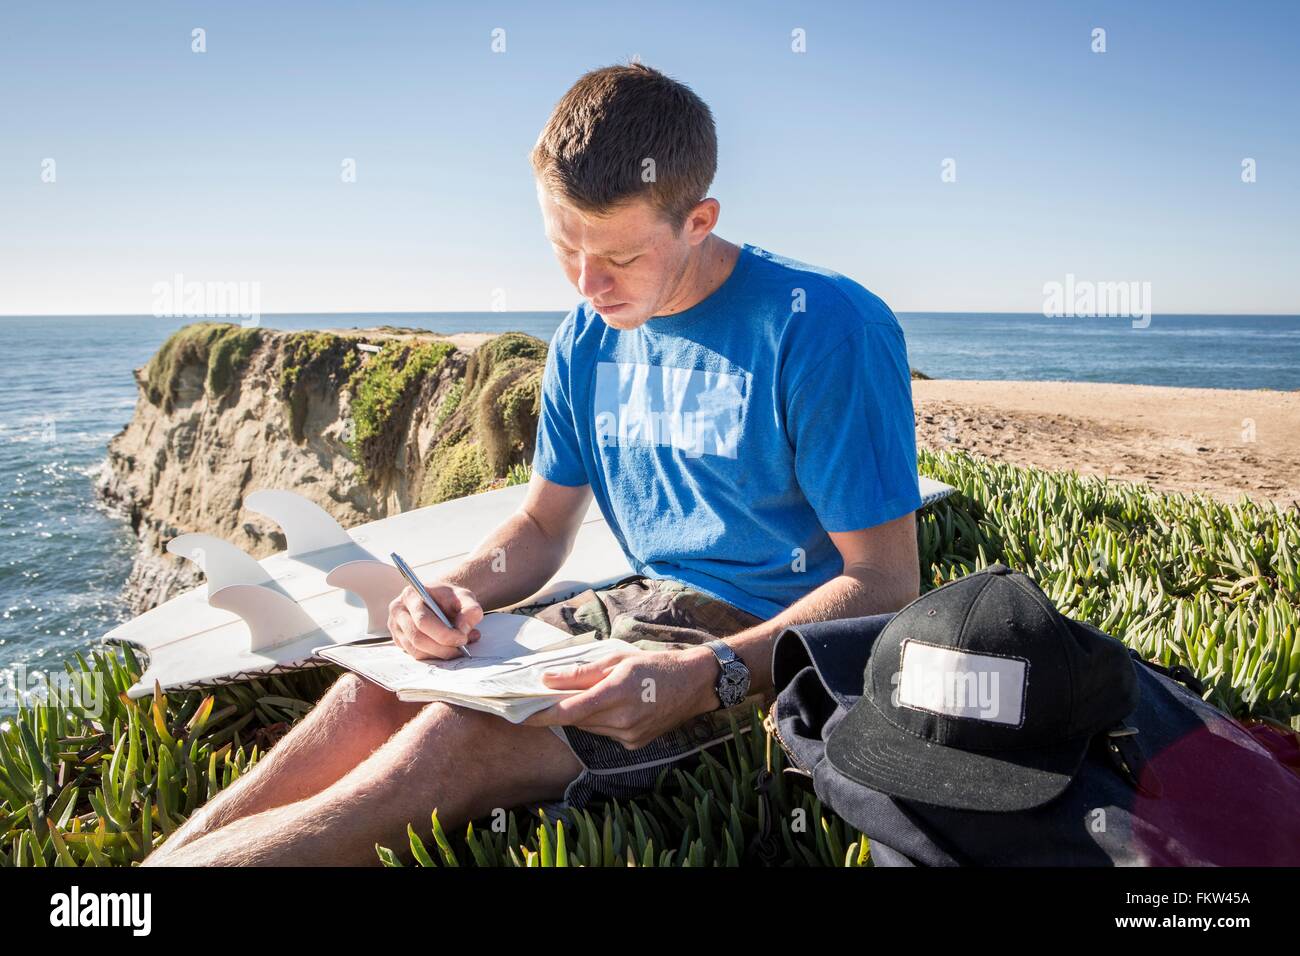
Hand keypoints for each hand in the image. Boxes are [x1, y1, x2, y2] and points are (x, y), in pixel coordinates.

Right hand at [387, 582, 483, 660]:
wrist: (440, 600)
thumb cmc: (450, 598)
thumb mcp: (465, 597)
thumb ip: (470, 609)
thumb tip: (463, 629)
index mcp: (411, 595)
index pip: (423, 621)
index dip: (443, 634)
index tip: (462, 638)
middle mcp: (398, 611)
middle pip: (417, 638)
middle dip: (443, 648)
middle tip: (462, 648)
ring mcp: (396, 627)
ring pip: (416, 650)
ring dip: (440, 654)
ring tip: (458, 648)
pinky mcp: (400, 640)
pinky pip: (416, 655)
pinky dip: (434, 656)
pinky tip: (448, 649)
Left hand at [522, 645, 718, 748]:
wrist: (694, 684)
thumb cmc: (655, 664)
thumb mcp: (617, 659)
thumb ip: (581, 672)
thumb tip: (547, 679)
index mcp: (617, 692)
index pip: (570, 710)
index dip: (542, 714)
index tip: (520, 714)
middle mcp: (623, 718)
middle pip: (577, 719)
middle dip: (562, 709)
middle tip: (549, 695)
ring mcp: (630, 735)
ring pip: (590, 728)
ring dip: (582, 715)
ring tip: (589, 696)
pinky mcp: (635, 744)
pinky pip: (606, 734)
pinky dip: (601, 722)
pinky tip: (614, 707)